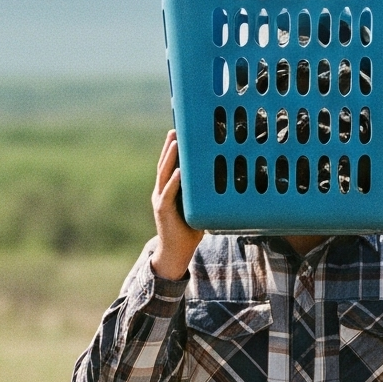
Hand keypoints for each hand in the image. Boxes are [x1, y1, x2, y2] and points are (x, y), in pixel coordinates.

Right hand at [150, 130, 203, 279]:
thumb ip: (202, 194)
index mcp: (169, 190)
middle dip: (169, 146)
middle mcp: (161, 191)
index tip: (180, 131)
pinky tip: (179, 170)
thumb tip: (223, 181)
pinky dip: (173, 181)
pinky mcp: (162, 210)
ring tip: (176, 142)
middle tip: (175, 128)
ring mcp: (160, 200)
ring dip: (170, 157)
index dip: (174, 149)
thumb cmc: (188, 230)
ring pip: (164, 174)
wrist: (175, 253)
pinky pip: (168, 193)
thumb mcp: (197, 207)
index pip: (170, 165)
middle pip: (164, 164)